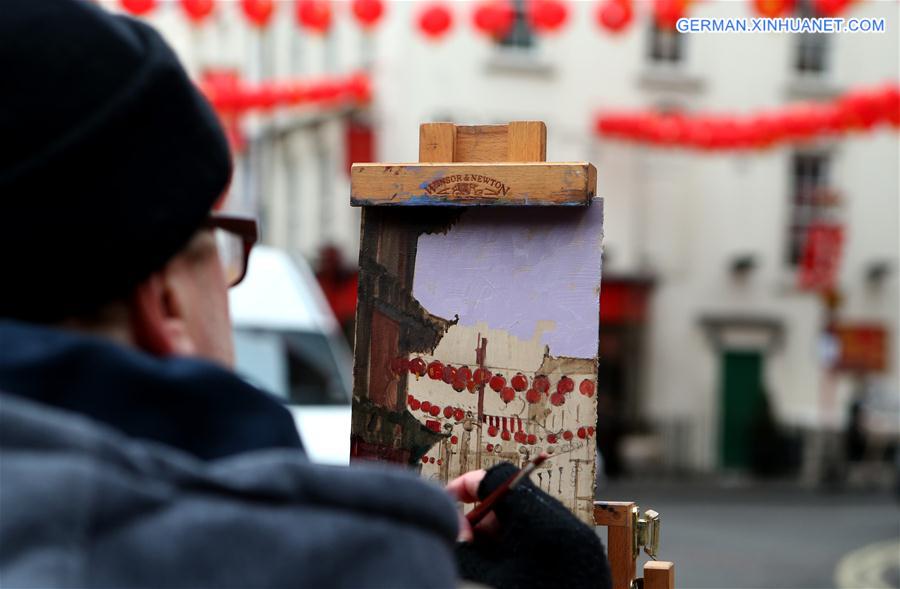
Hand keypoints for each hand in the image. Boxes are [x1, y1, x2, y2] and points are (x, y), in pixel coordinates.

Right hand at [453, 462, 611, 588]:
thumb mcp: (481, 581)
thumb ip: (463, 550)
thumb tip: (455, 527)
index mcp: (545, 527)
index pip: (501, 479)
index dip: (468, 486)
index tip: (446, 505)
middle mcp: (570, 531)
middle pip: (516, 502)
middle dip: (482, 520)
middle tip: (461, 546)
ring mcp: (582, 552)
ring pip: (529, 526)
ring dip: (498, 541)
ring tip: (483, 569)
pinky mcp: (585, 570)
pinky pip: (546, 547)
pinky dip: (519, 556)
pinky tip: (502, 577)